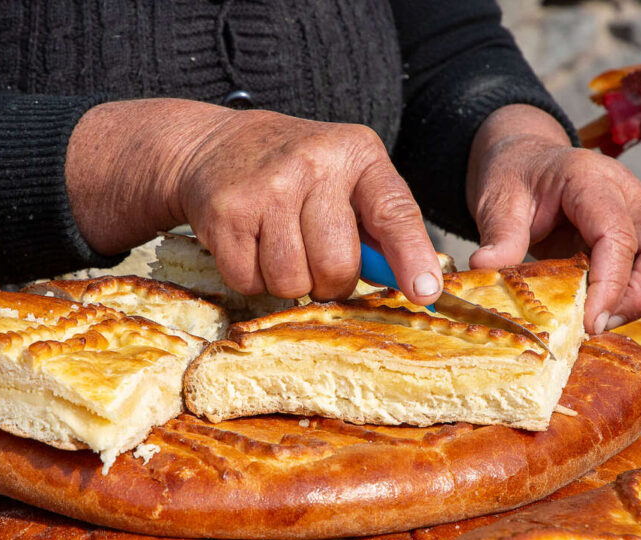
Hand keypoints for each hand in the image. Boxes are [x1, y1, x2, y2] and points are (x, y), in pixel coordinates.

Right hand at [65, 99, 441, 304]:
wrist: (214, 145)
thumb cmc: (295, 172)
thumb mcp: (346, 177)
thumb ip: (380, 225)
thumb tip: (416, 285)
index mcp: (356, 154)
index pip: (394, 211)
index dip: (411, 256)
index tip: (425, 292)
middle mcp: (314, 164)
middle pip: (338, 265)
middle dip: (331, 281)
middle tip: (317, 260)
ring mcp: (267, 188)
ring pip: (292, 280)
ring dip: (289, 281)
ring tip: (280, 246)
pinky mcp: (226, 214)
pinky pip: (251, 282)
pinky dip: (252, 279)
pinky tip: (251, 245)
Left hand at [466, 105, 640, 333]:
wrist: (526, 162)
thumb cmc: (515, 177)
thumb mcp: (498, 201)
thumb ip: (499, 235)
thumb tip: (484, 268)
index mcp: (589, 179)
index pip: (617, 233)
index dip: (610, 282)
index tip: (589, 322)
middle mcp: (628, 192)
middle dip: (640, 294)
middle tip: (597, 324)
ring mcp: (640, 212)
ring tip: (596, 321)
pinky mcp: (640, 233)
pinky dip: (635, 296)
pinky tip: (600, 311)